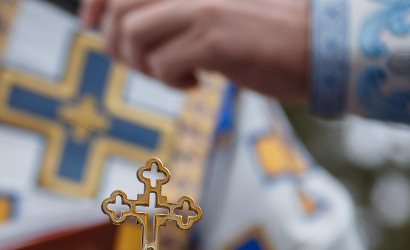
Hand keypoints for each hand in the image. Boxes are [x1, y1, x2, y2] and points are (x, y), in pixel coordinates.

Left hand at [80, 0, 308, 100]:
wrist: (320, 44)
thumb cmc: (264, 32)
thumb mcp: (211, 9)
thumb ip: (170, 9)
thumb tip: (113, 24)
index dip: (95, 2)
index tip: (89, 22)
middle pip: (118, 10)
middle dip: (115, 45)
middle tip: (144, 63)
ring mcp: (201, 7)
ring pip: (132, 37)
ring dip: (144, 66)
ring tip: (175, 72)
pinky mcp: (212, 38)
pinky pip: (162, 64)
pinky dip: (172, 81)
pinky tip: (198, 81)